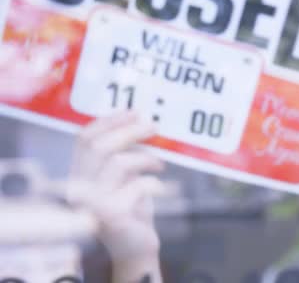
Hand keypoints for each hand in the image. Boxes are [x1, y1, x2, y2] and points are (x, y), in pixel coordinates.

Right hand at [65, 111, 165, 260]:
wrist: (135, 246)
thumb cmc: (131, 207)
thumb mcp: (125, 176)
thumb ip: (125, 153)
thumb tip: (141, 120)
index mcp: (79, 174)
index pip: (84, 139)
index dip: (109, 121)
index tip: (134, 112)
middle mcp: (79, 188)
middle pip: (100, 146)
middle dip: (129, 131)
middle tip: (153, 126)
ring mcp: (92, 204)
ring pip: (117, 163)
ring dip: (145, 158)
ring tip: (159, 164)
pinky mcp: (111, 216)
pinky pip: (136, 186)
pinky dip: (153, 183)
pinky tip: (159, 187)